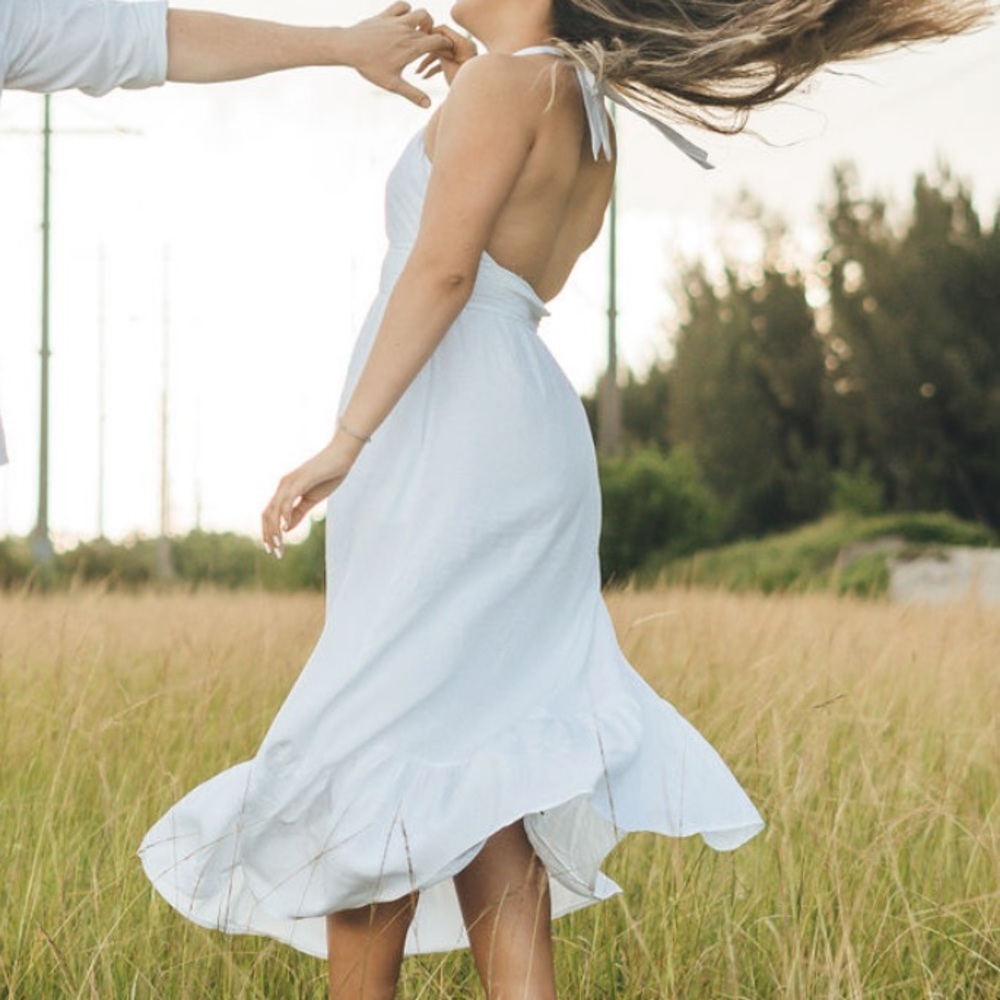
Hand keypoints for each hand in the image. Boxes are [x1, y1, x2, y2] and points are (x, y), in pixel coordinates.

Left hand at [261, 436, 361, 556]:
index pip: (270, 514)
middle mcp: (283, 485)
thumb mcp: (313, 499)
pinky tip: (285, 528)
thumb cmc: (329, 474)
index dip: (269, 532)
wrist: (342, 455)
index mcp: (285, 490)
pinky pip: (287, 500)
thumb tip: (286, 529)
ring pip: (274, 510)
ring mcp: (289, 482)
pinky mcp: (299, 480)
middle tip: (275, 553)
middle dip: (268, 535)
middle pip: (267, 514)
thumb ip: (299, 513)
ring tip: (279, 546)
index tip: (275, 549)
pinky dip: (284, 515)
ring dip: (274, 530)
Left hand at [341, 2, 453, 106]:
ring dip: (425, 21)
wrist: (348, 47)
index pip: (438, 42)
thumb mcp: (392, 84)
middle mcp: (406, 32)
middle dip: (436, 36)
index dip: (447, 46)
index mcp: (411, 48)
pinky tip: (404, 22)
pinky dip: (408, 12)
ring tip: (420, 32)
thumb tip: (428, 105)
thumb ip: (412, 94)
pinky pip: (403, 6)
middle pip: (431, 29)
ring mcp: (396, 21)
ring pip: (420, 13)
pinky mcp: (386, 15)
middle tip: (432, 46)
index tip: (447, 52)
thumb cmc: (370, 67)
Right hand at [417, 26, 477, 86]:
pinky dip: (434, 68)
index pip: (443, 30)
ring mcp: (460, 56)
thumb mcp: (448, 67)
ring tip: (417, 73)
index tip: (417, 41)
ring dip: (428, 62)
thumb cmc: (462, 87)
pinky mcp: (457, 64)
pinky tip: (424, 77)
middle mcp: (464, 47)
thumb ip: (439, 52)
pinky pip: (444, 62)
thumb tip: (429, 42)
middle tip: (414, 56)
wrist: (473, 101)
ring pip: (440, 53)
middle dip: (427, 52)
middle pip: (440, 43)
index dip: (430, 34)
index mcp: (464, 44)